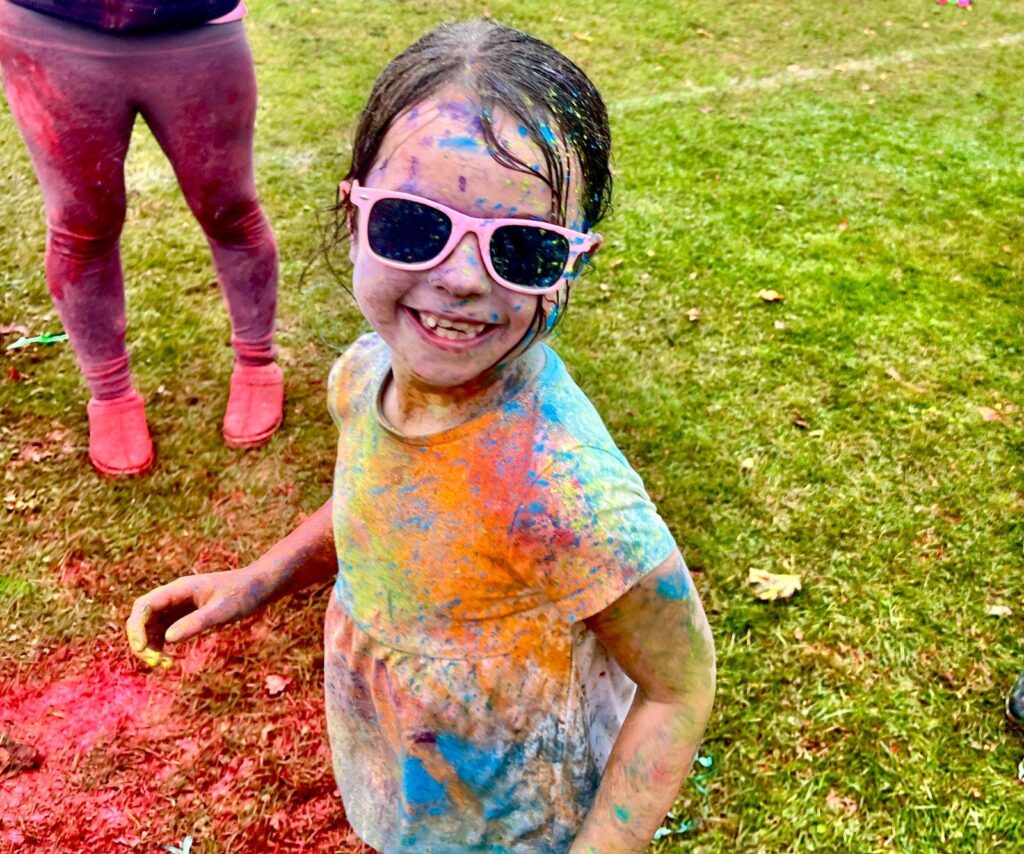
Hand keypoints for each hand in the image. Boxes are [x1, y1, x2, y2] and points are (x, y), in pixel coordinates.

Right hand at [126, 567, 270, 668]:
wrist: (259, 587)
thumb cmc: (243, 594)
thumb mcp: (222, 610)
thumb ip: (197, 622)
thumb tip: (168, 639)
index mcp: (179, 589)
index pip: (144, 606)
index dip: (137, 628)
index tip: (142, 649)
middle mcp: (174, 596)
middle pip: (143, 618)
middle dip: (143, 641)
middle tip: (158, 663)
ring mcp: (178, 606)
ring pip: (151, 628)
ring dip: (151, 647)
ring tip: (166, 665)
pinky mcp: (185, 616)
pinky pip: (164, 632)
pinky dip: (162, 647)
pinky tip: (171, 661)